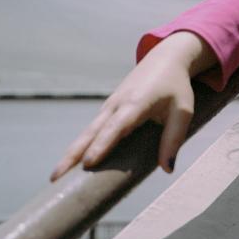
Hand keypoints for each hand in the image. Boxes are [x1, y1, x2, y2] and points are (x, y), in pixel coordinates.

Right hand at [50, 32, 213, 181]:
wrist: (165, 59)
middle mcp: (117, 105)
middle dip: (73, 155)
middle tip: (55, 178)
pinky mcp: (108, 110)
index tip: (88, 163)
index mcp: (136, 103)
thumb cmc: (176, 86)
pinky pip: (92, 131)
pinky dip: (79, 147)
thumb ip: (174, 138)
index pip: (116, 127)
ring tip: (55, 177)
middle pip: (91, 132)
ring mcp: (109, 107)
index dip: (102, 145)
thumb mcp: (183, 111)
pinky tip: (70, 165)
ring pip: (87, 132)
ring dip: (71, 153)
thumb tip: (167, 169)